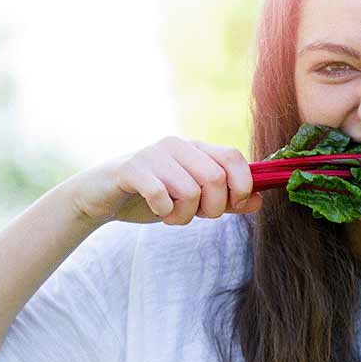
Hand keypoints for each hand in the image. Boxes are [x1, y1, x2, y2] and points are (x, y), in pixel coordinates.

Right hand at [65, 136, 262, 225]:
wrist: (102, 197)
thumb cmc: (153, 196)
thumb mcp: (195, 200)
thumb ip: (227, 200)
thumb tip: (259, 200)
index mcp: (197, 148)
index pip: (234, 158)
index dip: (242, 185)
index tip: (234, 205)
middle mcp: (178, 146)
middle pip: (216, 178)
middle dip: (213, 208)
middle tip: (198, 216)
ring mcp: (154, 154)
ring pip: (190, 190)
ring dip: (185, 215)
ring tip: (172, 216)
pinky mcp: (131, 168)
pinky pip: (160, 193)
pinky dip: (164, 211)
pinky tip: (157, 211)